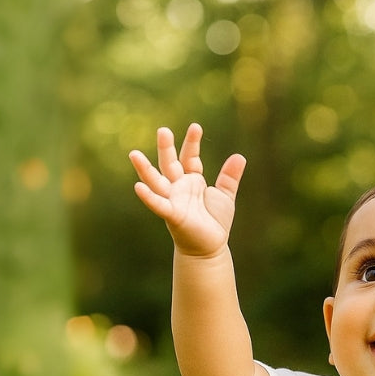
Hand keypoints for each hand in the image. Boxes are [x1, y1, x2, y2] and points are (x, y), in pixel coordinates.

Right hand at [129, 123, 245, 257]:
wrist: (210, 248)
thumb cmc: (215, 222)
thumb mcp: (225, 196)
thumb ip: (230, 177)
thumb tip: (240, 156)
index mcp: (192, 180)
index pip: (189, 157)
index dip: (192, 143)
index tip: (196, 127)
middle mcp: (179, 187)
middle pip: (169, 164)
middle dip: (166, 148)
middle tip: (163, 130)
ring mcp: (173, 200)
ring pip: (156, 181)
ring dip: (145, 169)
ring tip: (134, 154)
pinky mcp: (172, 215)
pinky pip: (158, 205)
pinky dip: (149, 197)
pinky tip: (138, 187)